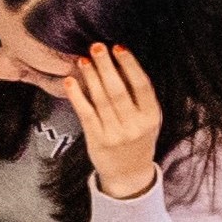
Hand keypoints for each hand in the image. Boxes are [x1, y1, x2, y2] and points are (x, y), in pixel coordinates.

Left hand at [66, 44, 165, 197]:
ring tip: (83, 60)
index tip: (119, 47)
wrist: (129, 174)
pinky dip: (77, 96)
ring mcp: (115, 134)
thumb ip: (139, 97)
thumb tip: (121, 62)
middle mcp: (134, 126)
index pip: (142, 86)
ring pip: (101, 99)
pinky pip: (85, 113)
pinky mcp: (97, 140)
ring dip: (91, 77)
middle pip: (118, 90)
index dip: (130, 65)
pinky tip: (70, 81)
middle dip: (106, 66)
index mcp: (151, 117)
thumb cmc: (138, 140)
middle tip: (96, 46)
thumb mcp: (148, 120)